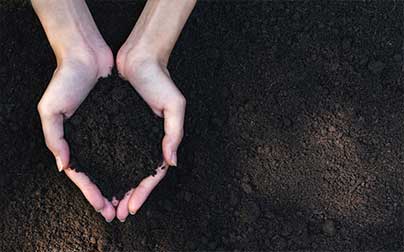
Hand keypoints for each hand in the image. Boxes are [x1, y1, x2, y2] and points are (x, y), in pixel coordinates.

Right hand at [37, 50, 116, 221]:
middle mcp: (89, 138)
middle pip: (100, 174)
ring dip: (120, 183)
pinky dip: (130, 160)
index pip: (82, 175)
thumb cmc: (65, 80)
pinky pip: (126, 144)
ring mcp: (104, 130)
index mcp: (72, 140)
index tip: (102, 208)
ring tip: (129, 200)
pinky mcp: (119, 120)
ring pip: (114, 163)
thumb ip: (54, 138)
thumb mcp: (50, 110)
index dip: (91, 192)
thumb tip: (64, 167)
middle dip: (108, 194)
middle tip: (118, 212)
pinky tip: (138, 172)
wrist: (86, 54)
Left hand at [115, 51, 185, 220]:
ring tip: (109, 204)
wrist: (139, 57)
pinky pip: (113, 151)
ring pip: (125, 167)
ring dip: (118, 187)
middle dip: (130, 196)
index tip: (132, 207)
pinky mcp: (118, 125)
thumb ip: (174, 133)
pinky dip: (108, 167)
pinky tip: (101, 178)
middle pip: (139, 175)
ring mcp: (132, 134)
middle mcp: (147, 140)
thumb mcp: (175, 105)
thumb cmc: (160, 79)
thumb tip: (172, 162)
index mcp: (161, 139)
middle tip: (118, 213)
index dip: (144, 192)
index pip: (154, 173)